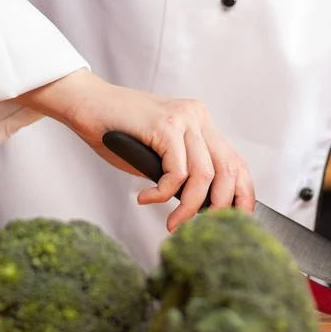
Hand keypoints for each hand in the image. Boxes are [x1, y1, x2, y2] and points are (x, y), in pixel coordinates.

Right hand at [14, 68, 254, 231]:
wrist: (88, 103)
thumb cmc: (118, 132)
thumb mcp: (160, 151)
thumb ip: (182, 169)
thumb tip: (203, 206)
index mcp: (201, 122)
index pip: (236, 161)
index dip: (242, 193)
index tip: (238, 220)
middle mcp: (198, 117)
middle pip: (229, 168)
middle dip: (221, 206)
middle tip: (200, 229)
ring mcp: (184, 119)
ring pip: (204, 174)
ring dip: (189, 207)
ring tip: (171, 223)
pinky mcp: (165, 126)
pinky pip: (177, 171)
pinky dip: (162, 193)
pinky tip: (145, 197)